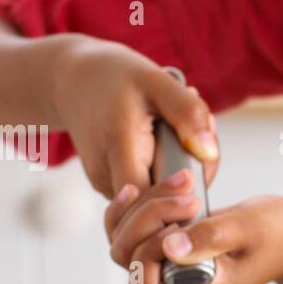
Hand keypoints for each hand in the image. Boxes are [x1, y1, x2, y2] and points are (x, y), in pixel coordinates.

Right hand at [47, 35, 219, 198]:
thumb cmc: (115, 76)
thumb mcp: (157, 81)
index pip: (148, 200)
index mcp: (117, 149)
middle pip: (155, 207)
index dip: (177, 198)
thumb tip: (209, 153)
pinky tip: (169, 148)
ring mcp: (106, 185)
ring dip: (177, 180)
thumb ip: (187, 113)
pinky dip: (164, 176)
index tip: (195, 173)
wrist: (73, 80)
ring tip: (182, 140)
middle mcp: (106, 176)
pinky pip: (146, 193)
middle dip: (187, 187)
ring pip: (152, 202)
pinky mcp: (111, 187)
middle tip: (200, 151)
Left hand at [105, 189, 282, 283]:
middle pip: (126, 259)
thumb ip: (209, 237)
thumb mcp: (248, 230)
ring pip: (123, 240)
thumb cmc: (280, 237)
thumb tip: (169, 247)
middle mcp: (176, 281)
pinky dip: (137, 205)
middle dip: (144, 221)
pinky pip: (134, 228)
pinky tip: (153, 187)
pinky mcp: (170, 240)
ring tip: (178, 185)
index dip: (147, 254)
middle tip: (185, 197)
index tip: (180, 226)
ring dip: (141, 207)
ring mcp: (171, 261)